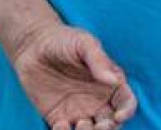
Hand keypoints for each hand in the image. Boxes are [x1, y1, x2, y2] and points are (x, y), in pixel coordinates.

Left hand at [9, 24, 136, 129]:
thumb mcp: (84, 44)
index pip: (127, 103)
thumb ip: (99, 61)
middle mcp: (98, 101)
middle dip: (108, 129)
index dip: (127, 112)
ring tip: (79, 124)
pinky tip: (60, 125)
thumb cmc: (64, 40)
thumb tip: (114, 80)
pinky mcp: (58, 118)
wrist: (33, 46)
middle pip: (113, 123)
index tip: (118, 116)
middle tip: (98, 126)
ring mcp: (79, 111)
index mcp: (111, 84)